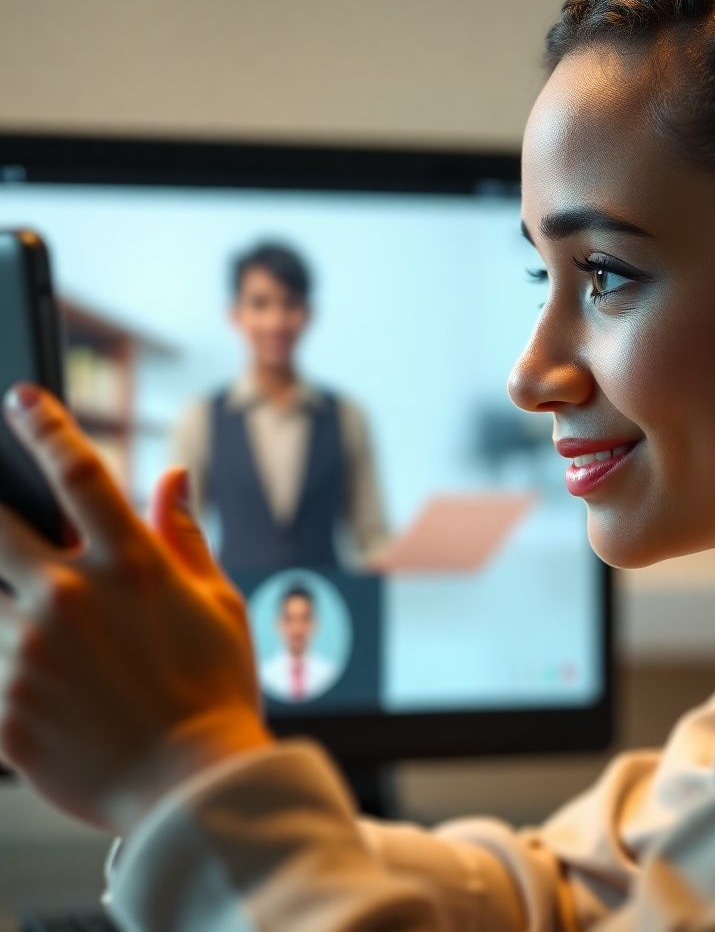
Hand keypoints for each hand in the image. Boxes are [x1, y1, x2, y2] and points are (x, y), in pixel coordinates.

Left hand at [0, 385, 271, 834]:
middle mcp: (70, 598)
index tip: (22, 401)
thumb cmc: (216, 689)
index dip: (47, 427)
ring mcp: (29, 653)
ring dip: (17, 617)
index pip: (80, 473)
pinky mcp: (3, 708)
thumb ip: (186, 536)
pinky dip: (13, 674)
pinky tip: (60, 697)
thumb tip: (172, 478)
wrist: (190, 787)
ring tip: (70, 654)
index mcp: (132, 565)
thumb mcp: (219, 604)